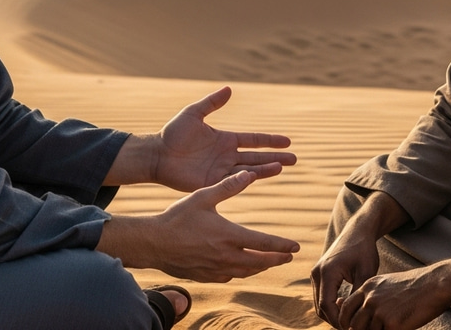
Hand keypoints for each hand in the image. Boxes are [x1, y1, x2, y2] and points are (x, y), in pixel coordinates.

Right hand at [98, 170, 300, 281]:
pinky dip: (242, 272)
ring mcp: (216, 269)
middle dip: (277, 258)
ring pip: (247, 271)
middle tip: (289, 256)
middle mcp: (226, 256)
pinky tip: (242, 267)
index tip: (295, 246)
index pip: (263, 243)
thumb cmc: (178, 217)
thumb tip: (249, 174)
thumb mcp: (203, 196)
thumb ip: (228, 186)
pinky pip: (230, 276)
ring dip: (262, 267)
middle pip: (260, 262)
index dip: (281, 244)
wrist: (154, 243)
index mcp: (229, 235)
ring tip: (271, 262)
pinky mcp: (206, 276)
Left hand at [153, 86, 296, 191]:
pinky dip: (246, 179)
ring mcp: (221, 171)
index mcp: (226, 139)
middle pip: (257, 156)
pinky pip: (233, 182)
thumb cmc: (173, 133)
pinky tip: (258, 175)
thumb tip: (230, 89)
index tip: (288, 140)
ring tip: (283, 167)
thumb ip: (211, 103)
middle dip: (276, 157)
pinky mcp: (212, 183)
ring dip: (266, 169)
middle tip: (295, 159)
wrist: (157, 155)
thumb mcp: (194, 113)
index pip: (253, 140)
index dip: (270, 140)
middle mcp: (227, 156)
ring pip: (249, 170)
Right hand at [311, 213, 379, 327]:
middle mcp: (317, 273)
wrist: (357, 232)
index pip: (327, 306)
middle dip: (336, 320)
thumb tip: (355, 318)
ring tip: (351, 319)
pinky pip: (321, 296)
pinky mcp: (319, 273)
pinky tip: (346, 307)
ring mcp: (316, 273)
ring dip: (333, 314)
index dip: (339, 321)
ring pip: (319, 304)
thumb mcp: (365, 274)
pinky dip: (330, 305)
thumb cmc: (364, 250)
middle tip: (354, 326)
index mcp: (327, 272)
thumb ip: (357, 296)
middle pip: (320, 308)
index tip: (355, 327)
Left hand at [336, 259, 450, 329]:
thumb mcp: (384, 284)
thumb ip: (367, 295)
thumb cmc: (410, 286)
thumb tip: (349, 306)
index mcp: (367, 287)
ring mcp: (380, 311)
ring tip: (386, 327)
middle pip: (353, 324)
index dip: (346, 321)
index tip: (351, 328)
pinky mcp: (391, 324)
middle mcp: (370, 298)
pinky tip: (396, 329)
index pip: (345, 308)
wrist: (432, 285)